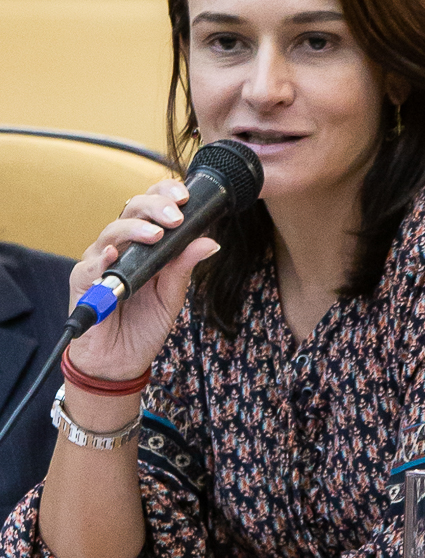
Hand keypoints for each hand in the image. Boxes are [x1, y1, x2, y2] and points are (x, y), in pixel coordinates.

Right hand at [66, 178, 218, 380]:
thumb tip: (210, 242)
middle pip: (131, 210)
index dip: (164, 195)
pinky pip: (90, 265)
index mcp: (143, 243)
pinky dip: (102, 258)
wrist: (121, 362)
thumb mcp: (172, 295)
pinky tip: (114, 255)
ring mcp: (99, 261)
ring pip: (112, 231)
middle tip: (174, 216)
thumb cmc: (144, 324)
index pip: (151, 207)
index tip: (184, 196)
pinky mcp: (82, 282)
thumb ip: (185, 266)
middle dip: (154, 207)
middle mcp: (120, 246)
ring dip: (134, 229)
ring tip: (154, 235)